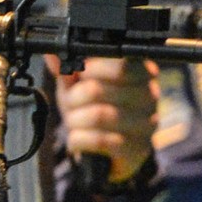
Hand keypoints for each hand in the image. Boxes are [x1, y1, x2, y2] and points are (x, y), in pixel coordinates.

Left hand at [57, 57, 159, 183]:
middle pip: (100, 89)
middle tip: (72, 101)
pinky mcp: (139, 147)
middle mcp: (149, 94)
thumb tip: (51, 53)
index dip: (91, 69)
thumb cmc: (94, 109)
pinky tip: (77, 139)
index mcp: (139, 70)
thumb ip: (66, 68)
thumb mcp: (78, 85)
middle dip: (75, 97)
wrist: (106, 149)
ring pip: (99, 115)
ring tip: (74, 121)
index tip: (78, 75)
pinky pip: (101, 140)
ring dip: (75, 120)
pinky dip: (79, 139)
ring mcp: (147, 122)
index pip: (119, 62)